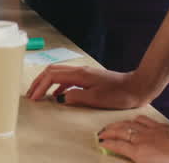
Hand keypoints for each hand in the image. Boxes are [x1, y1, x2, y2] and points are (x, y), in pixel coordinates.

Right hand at [26, 64, 155, 109]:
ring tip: (39, 94)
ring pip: (58, 74)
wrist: (137, 87)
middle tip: (30, 94)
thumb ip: (76, 97)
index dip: (40, 86)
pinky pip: (67, 79)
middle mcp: (79, 70)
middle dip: (38, 82)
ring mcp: (83, 72)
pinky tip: (57, 95)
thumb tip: (60, 98)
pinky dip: (57, 85)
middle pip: (51, 71)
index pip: (52, 76)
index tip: (34, 98)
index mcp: (79, 74)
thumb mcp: (96, 99)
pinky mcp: (88, 77)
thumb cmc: (119, 94)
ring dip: (46, 83)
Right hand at [98, 116, 168, 161]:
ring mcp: (151, 131)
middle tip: (101, 133)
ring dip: (118, 124)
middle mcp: (141, 139)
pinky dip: (135, 119)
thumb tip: (129, 159)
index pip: (117, 146)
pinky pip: (143, 120)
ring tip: (113, 125)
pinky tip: (134, 120)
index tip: (101, 143)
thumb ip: (137, 162)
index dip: (107, 144)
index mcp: (139, 153)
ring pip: (129, 124)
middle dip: (108, 132)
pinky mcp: (161, 126)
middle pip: (120, 132)